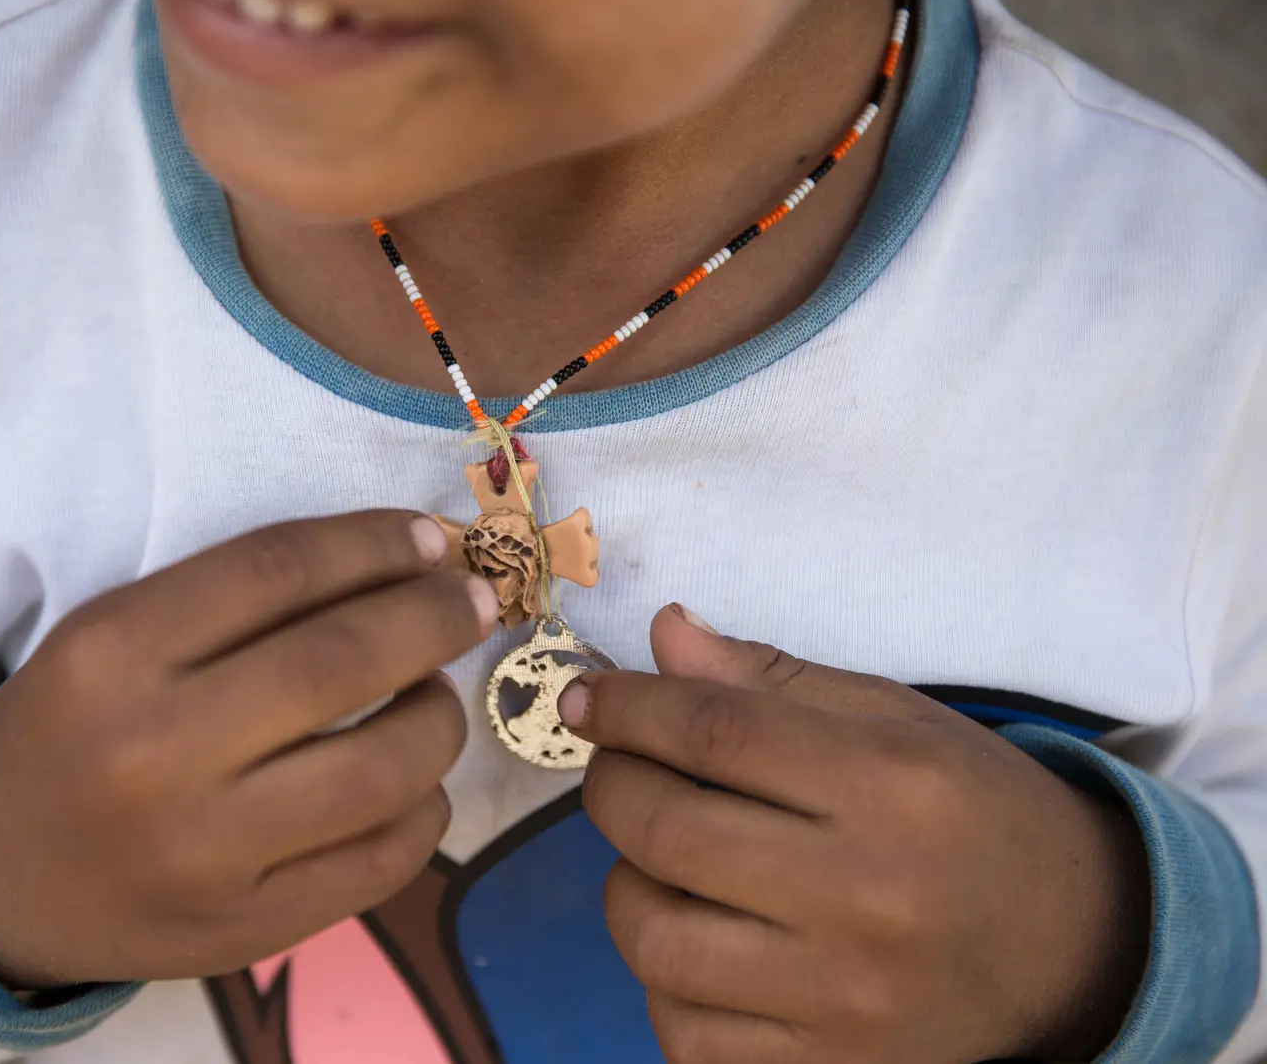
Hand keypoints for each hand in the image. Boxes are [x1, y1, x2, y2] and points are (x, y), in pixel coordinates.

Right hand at [0, 511, 497, 987]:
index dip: (374, 544)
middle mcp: (156, 752)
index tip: (430, 539)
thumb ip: (234, 600)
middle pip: (340, 662)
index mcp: (112, 654)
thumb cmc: (66, 731)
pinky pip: (380, 863)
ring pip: (382, 769)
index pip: (277, 571)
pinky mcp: (243, 930)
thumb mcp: (111, 638)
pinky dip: (425, 811)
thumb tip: (401, 562)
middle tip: (470, 605)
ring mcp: (204, 853)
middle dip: (434, 619)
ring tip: (431, 697)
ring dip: (439, 718)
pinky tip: (414, 783)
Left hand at [560, 605, 1148, 1063]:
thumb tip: (661, 637)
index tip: (586, 697)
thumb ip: (773, 680)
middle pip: (669, 831)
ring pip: (655, 942)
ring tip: (658, 859)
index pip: (716, 732)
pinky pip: (684, 1033)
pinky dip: (664, 979)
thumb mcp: (896, 722)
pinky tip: (696, 938)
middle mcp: (867, 897)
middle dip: (611, 785)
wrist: (1075, 948)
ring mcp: (844, 1002)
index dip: (629, 707)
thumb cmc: (973, 813)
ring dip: (626, 884)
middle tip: (619, 768)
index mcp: (893, 787)